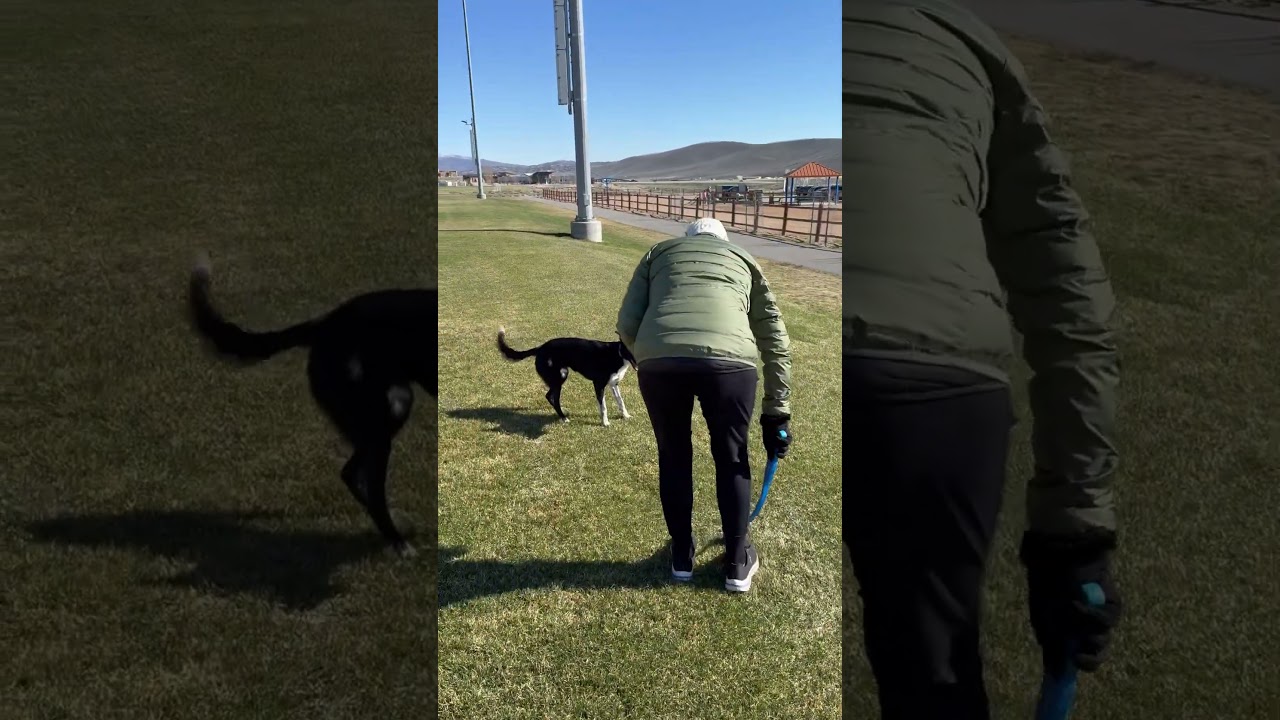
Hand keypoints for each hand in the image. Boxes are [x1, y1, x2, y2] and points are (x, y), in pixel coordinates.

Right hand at [760, 414, 790, 458]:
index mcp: (774, 447)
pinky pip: (787, 442)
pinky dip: (782, 441)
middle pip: (783, 453)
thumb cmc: (768, 431)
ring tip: (776, 440)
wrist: (772, 421)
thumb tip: (772, 460)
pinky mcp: (789, 437)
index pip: (777, 455)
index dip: (777, 458)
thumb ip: (770, 451)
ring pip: (785, 448)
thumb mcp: (768, 443)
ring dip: (781, 446)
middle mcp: (780, 445)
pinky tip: (778, 437)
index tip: (775, 461)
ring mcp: (784, 441)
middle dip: (781, 454)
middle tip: (778, 453)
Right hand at [1020, 530, 1122, 674]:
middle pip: (1093, 654)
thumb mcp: (1044, 619)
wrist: (1061, 554)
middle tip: (1078, 654)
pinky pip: (1107, 621)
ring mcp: (1099, 617)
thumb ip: (1053, 647)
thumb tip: (1057, 674)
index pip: (1072, 658)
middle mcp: (1083, 628)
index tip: (1068, 670)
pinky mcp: (1112, 606)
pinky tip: (1077, 603)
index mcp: (1065, 631)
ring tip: (1071, 614)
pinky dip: (1091, 615)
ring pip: (1101, 640)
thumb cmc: (1048, 585)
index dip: (1072, 666)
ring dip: (1086, 632)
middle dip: (1087, 656)